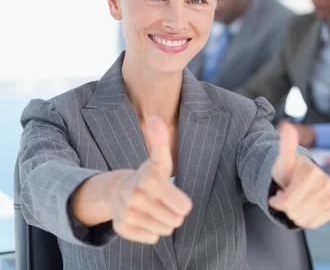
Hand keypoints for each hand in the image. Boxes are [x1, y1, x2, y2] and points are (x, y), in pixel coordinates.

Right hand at [109, 117, 192, 243]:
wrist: (118, 190)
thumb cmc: (148, 176)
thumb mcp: (159, 160)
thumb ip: (161, 141)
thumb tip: (155, 119)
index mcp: (148, 181)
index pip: (183, 207)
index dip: (183, 203)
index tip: (173, 196)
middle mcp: (135, 198)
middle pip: (175, 221)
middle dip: (174, 214)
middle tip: (163, 203)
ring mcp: (127, 214)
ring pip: (164, 230)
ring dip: (164, 223)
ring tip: (155, 210)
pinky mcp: (122, 228)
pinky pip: (151, 238)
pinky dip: (152, 232)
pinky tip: (145, 219)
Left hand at [269, 122, 329, 227]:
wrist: (302, 178)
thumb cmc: (289, 172)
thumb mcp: (283, 160)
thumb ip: (285, 145)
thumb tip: (285, 125)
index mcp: (311, 172)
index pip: (289, 201)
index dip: (278, 201)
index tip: (277, 195)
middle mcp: (326, 182)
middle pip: (296, 211)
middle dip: (286, 207)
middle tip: (287, 197)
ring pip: (306, 219)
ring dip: (295, 214)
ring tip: (295, 201)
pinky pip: (316, 222)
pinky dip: (306, 219)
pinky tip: (304, 208)